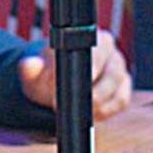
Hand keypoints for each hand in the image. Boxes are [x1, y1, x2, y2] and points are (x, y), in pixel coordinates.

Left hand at [16, 30, 135, 123]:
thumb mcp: (34, 73)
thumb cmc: (45, 74)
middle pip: (113, 75)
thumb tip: (29, 65)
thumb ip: (30, 68)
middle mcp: (111, 52)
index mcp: (92, 38)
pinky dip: (106, 111)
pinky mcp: (123, 89)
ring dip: (99, 106)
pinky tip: (90, 114)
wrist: (53, 84)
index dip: (84, 74)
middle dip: (93, 95)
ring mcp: (120, 71)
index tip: (68, 89)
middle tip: (73, 107)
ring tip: (79, 113)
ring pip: (118, 91)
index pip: (97, 55)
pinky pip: (120, 102)